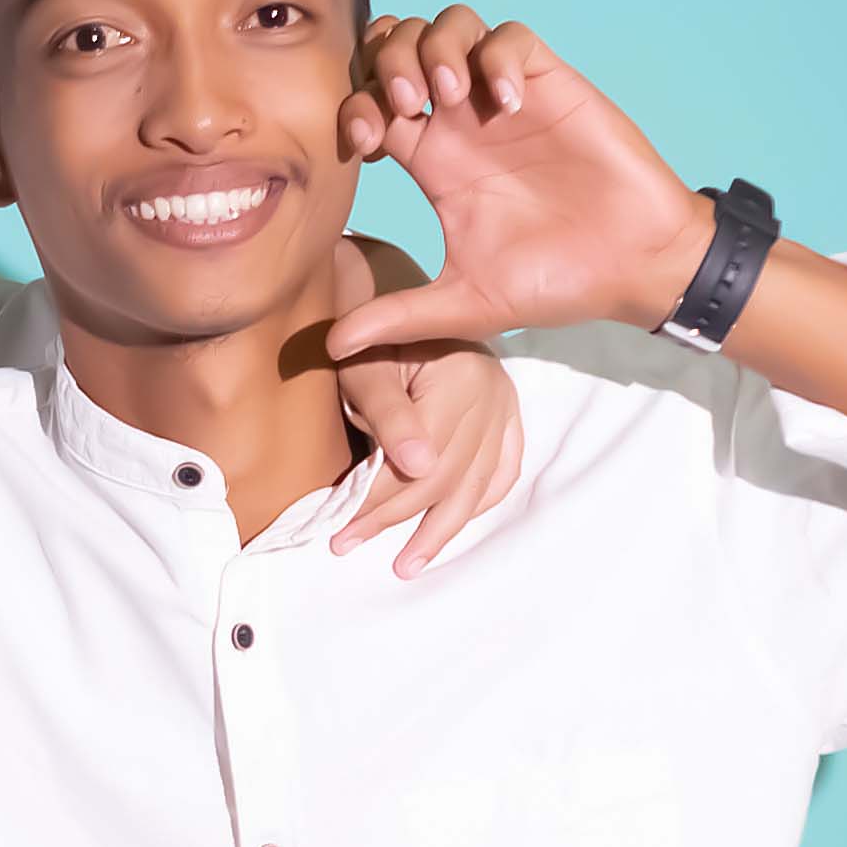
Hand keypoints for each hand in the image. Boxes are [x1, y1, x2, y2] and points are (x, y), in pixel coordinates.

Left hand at [324, 236, 524, 567]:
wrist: (393, 282)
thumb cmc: (368, 324)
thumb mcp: (366, 365)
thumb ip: (390, 417)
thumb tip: (419, 471)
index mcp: (462, 379)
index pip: (420, 464)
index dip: (378, 503)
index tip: (339, 530)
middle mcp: (493, 394)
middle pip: (447, 479)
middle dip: (395, 519)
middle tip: (348, 543)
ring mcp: (505, 404)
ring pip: (478, 483)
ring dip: (441, 529)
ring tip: (407, 563)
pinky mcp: (508, 410)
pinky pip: (504, 468)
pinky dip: (482, 499)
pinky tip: (459, 525)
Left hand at [328, 5, 711, 358]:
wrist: (632, 266)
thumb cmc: (554, 282)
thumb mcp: (465, 303)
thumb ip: (400, 316)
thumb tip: (332, 347)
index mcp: (432, 160)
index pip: (369, 103)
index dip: (352, 108)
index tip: (366, 146)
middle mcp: (461, 120)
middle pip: (398, 47)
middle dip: (388, 63)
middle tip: (407, 108)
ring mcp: (503, 97)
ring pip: (449, 25)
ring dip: (435, 48)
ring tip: (449, 95)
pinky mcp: (550, 84)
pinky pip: (510, 36)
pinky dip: (497, 56)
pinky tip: (505, 102)